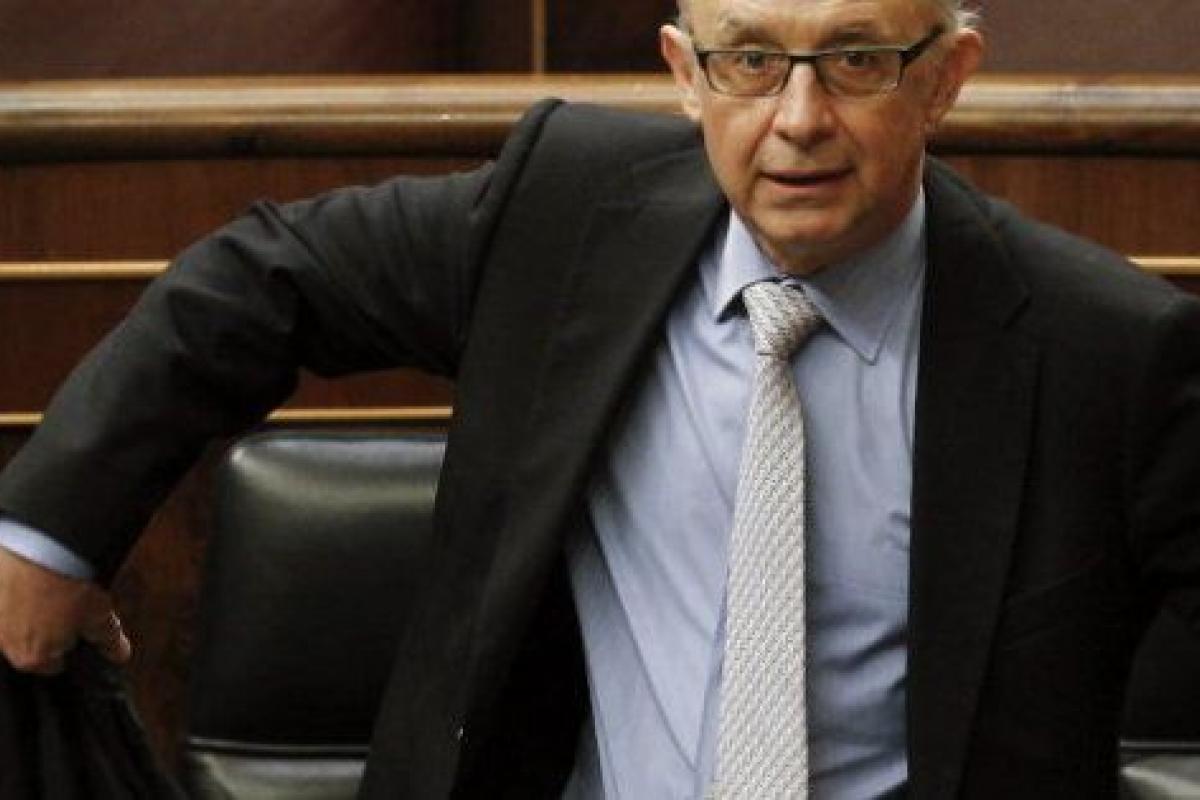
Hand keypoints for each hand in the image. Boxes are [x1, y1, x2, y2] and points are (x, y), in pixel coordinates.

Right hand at [0, 545, 130, 674]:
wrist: (47, 543)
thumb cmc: (72, 585)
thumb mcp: (101, 616)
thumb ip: (108, 640)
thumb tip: (120, 654)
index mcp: (33, 658)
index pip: (53, 665)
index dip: (72, 647)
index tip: (80, 631)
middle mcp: (3, 642)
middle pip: (30, 642)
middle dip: (48, 627)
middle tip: (68, 604)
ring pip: (12, 618)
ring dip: (28, 607)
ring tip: (51, 585)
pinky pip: (3, 594)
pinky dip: (15, 587)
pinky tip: (33, 573)